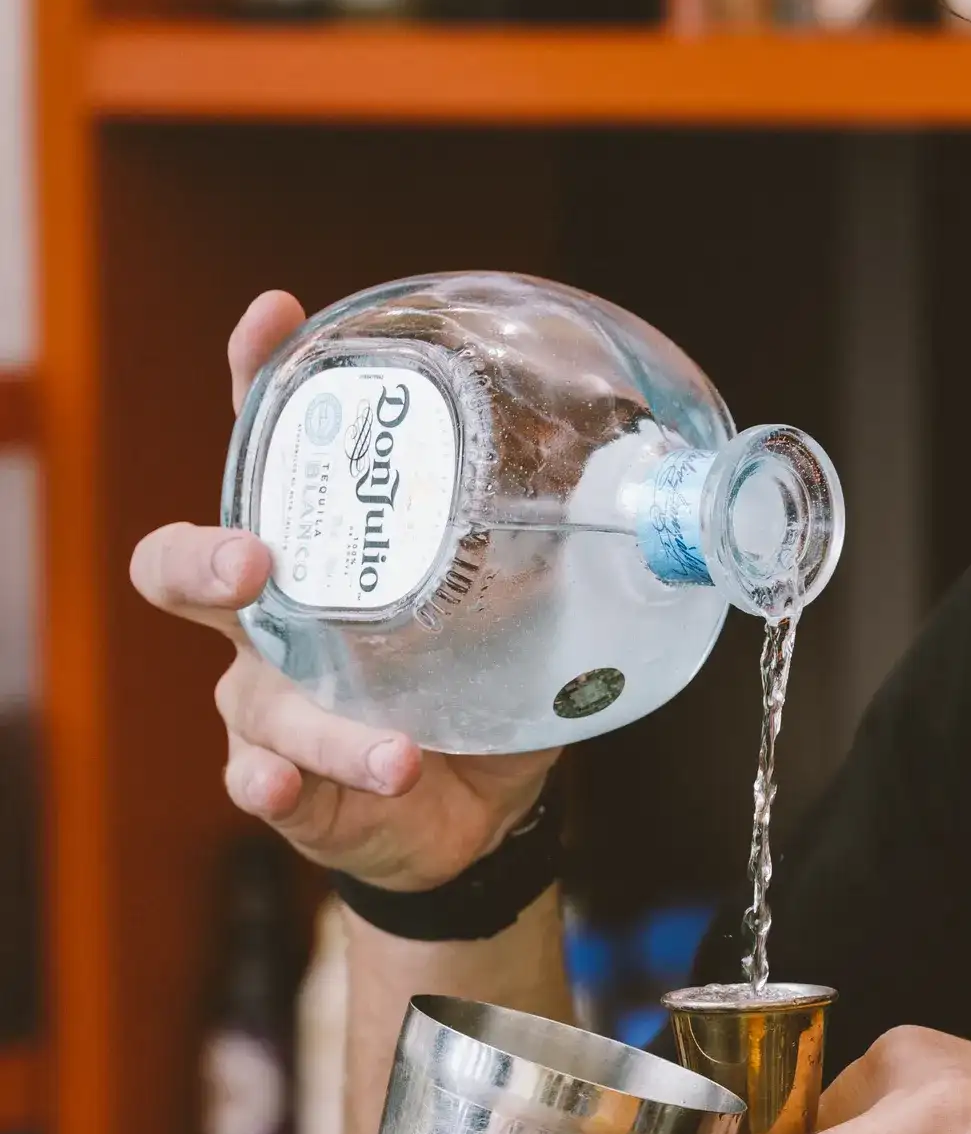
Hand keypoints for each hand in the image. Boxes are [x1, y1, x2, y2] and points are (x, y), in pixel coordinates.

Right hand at [130, 290, 558, 889]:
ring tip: (396, 751)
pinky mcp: (288, 787)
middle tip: (256, 562)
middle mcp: (270, 626)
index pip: (272, 452)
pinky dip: (281, 785)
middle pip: (184, 569)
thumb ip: (544, 546)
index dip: (260, 380)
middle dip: (207, 560)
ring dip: (320, 724)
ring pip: (255, 700)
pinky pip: (261, 783)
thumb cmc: (475, 691)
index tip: (276, 317)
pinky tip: (289, 786)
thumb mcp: (519, 609)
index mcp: (321, 558)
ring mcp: (268, 708)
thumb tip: (624, 472)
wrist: (477, 815)